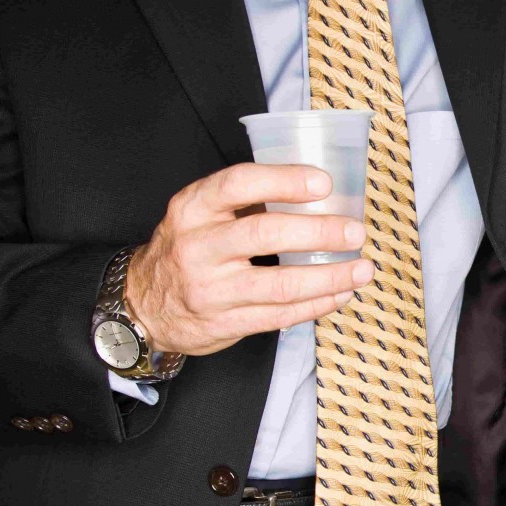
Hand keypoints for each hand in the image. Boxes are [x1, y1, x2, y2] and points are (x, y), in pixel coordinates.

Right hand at [126, 163, 371, 355]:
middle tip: (355, 232)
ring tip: (362, 268)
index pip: (239, 184)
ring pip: (281, 285)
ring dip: (330, 277)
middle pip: (266, 234)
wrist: (143, 306)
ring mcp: (211, 290)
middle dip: (320, 233)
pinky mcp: (224, 324)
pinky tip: (341, 293)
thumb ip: (247, 201)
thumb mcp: (200, 215)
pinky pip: (281, 316)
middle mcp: (198, 247)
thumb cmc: (187, 250)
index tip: (324, 183)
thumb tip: (318, 190)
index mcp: (193, 208)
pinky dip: (317, 304)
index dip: (284, 181)